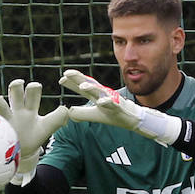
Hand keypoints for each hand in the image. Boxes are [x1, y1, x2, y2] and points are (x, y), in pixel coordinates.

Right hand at [0, 79, 68, 183]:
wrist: (22, 153)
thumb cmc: (34, 136)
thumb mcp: (47, 127)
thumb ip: (57, 118)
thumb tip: (66, 109)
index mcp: (29, 107)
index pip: (31, 90)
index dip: (33, 87)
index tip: (34, 87)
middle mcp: (16, 110)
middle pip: (14, 90)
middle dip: (16, 85)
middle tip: (19, 86)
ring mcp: (5, 120)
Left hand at [59, 69, 181, 144]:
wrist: (133, 120)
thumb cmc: (114, 115)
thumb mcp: (95, 115)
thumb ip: (82, 113)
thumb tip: (69, 112)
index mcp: (97, 95)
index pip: (83, 87)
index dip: (72, 83)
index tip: (61, 79)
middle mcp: (103, 94)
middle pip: (89, 83)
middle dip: (78, 78)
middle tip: (67, 73)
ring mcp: (111, 99)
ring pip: (100, 91)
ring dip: (91, 87)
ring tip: (82, 85)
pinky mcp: (119, 106)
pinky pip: (113, 103)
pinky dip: (107, 102)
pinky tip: (101, 102)